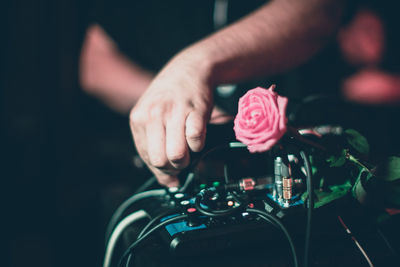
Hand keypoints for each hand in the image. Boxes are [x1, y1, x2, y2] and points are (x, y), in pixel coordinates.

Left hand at [129, 52, 213, 185]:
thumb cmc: (170, 96)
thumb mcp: (152, 116)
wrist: (190, 69)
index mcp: (139, 118)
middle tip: (182, 161)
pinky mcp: (195, 110)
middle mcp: (153, 115)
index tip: (171, 175)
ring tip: (189, 150)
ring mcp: (174, 112)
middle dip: (174, 168)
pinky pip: (196, 140)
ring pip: (177, 155)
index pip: (147, 158)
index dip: (161, 171)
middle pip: (160, 161)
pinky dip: (199, 144)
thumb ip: (154, 146)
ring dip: (187, 159)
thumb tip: (167, 182)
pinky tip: (198, 136)